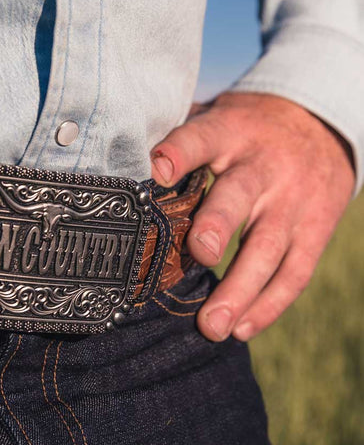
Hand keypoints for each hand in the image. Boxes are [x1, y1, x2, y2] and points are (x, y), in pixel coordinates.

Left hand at [150, 92, 354, 341]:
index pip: (200, 139)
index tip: (155, 172)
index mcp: (228, 133)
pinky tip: (242, 328)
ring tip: (212, 327)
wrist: (321, 125)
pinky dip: (270, 304)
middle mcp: (262, 167)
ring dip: (241, 290)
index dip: (177, 154)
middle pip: (238, 196)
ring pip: (269, 246)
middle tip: (199, 254)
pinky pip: (296, 271)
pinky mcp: (316, 229)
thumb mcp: (217, 116)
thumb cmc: (248, 130)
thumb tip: (122, 162)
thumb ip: (180, 137)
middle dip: (217, 225)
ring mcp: (292, 201)